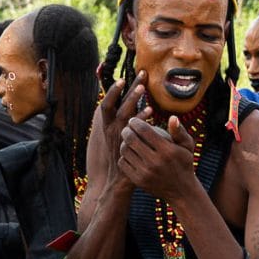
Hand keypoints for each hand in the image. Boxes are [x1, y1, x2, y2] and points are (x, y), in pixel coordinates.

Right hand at [98, 71, 150, 187]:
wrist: (118, 183)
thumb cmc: (123, 160)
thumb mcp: (122, 141)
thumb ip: (127, 126)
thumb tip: (135, 111)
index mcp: (108, 126)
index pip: (108, 104)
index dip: (114, 90)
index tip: (123, 78)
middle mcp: (109, 130)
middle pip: (114, 103)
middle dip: (127, 88)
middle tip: (141, 74)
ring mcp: (116, 138)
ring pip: (122, 113)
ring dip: (132, 99)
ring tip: (143, 88)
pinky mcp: (124, 145)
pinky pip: (132, 129)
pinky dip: (141, 118)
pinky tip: (150, 111)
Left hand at [118, 116, 196, 199]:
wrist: (181, 191)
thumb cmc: (184, 163)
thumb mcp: (187, 146)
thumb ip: (179, 131)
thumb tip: (172, 117)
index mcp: (167, 151)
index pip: (144, 130)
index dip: (135, 122)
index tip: (133, 120)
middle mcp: (155, 162)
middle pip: (132, 139)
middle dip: (126, 130)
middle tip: (127, 128)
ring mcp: (145, 173)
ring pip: (125, 151)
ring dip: (123, 142)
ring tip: (126, 140)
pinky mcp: (138, 181)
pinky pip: (123, 163)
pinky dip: (123, 156)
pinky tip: (127, 153)